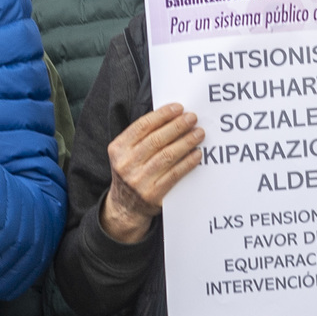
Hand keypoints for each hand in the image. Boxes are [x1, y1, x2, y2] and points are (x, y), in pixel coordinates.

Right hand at [100, 102, 204, 243]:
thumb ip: (142, 136)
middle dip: (177, 126)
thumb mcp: (126, 153)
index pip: (142, 126)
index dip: (162, 115)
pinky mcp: (152, 194)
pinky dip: (188, 162)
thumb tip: (172, 116)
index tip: (179, 108)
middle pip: (156, 140)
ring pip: (167, 156)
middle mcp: (125, 164)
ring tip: (199, 133)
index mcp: (118, 148)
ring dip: (186, 142)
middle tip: (192, 118)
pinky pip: (174, 174)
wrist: (125, 207)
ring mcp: (138, 180)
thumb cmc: (131, 172)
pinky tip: (197, 154)